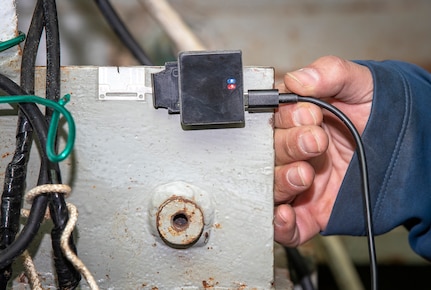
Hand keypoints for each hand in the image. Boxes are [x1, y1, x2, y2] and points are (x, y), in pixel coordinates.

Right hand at [274, 56, 373, 245]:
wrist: (409, 150)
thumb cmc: (380, 115)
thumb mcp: (361, 85)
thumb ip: (330, 73)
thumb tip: (298, 78)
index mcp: (295, 122)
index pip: (272, 120)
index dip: (284, 118)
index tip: (309, 114)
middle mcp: (292, 152)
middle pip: (268, 154)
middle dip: (289, 146)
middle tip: (315, 140)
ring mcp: (299, 184)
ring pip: (272, 187)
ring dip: (283, 181)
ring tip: (305, 173)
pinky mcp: (310, 212)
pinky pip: (285, 226)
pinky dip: (279, 224)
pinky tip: (285, 214)